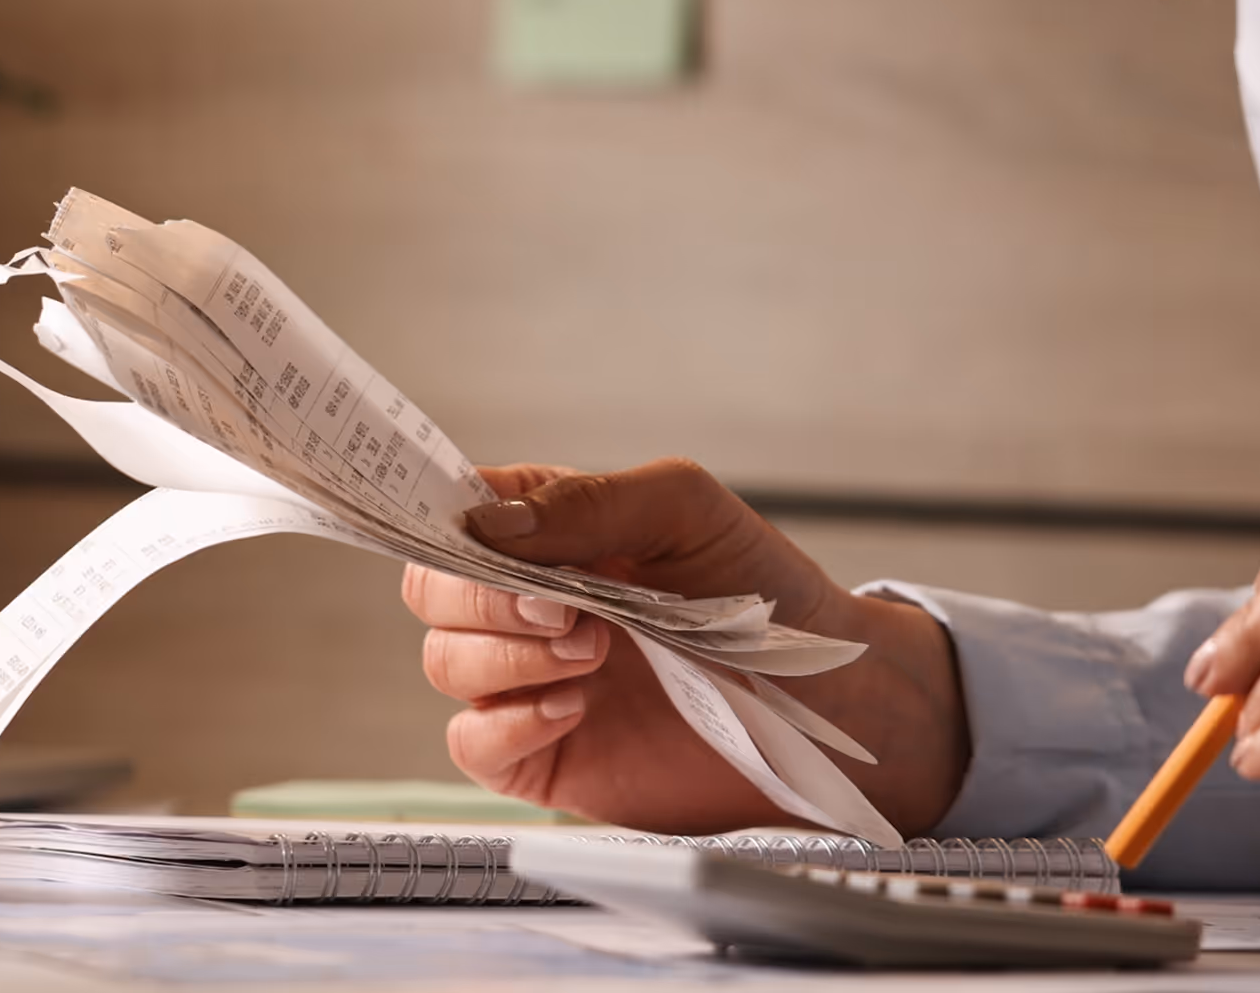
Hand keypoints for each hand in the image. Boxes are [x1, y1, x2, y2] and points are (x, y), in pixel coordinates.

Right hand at [399, 458, 966, 834]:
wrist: (827, 703)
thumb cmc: (766, 596)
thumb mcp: (686, 513)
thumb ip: (589, 503)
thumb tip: (490, 524)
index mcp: (552, 533)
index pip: (456, 514)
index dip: (441, 520)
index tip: (468, 533)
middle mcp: (529, 605)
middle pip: (432, 591)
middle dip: (483, 597)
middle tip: (565, 607)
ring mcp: (531, 681)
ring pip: (445, 663)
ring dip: (508, 655)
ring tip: (594, 653)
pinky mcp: (543, 755)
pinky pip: (473, 742)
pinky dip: (509, 722)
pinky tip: (576, 707)